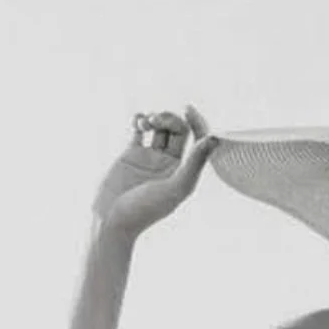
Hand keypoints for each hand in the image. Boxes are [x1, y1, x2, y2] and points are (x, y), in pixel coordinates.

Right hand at [92, 104, 218, 234]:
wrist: (112, 219)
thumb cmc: (145, 209)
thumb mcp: (175, 187)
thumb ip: (195, 163)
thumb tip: (215, 138)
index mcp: (185, 173)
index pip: (198, 140)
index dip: (197, 122)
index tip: (188, 109)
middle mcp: (170, 165)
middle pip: (179, 129)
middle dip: (171, 118)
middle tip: (158, 120)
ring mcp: (151, 158)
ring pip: (160, 127)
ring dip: (155, 117)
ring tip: (146, 123)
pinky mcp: (131, 154)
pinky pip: (139, 129)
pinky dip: (140, 119)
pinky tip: (137, 122)